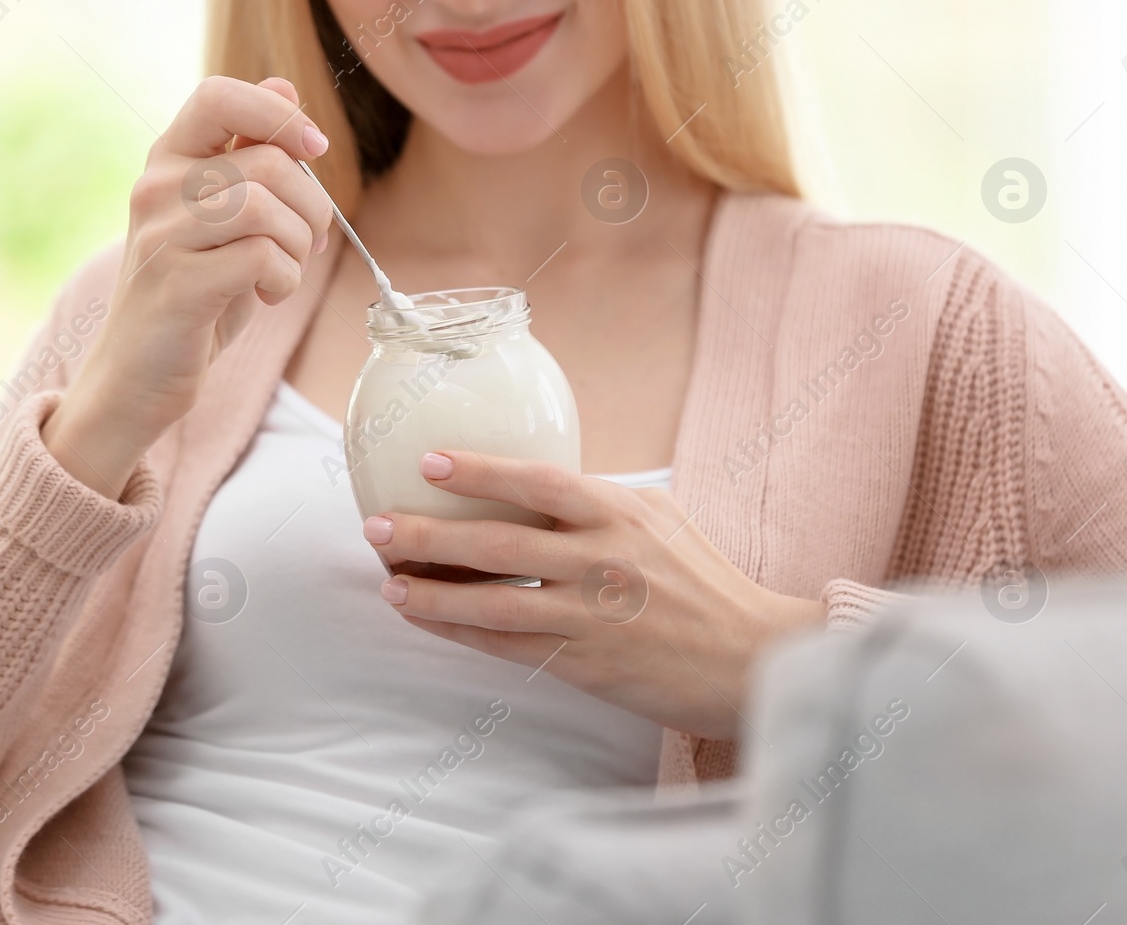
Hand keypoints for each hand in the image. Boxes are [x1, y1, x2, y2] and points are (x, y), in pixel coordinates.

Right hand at [42, 75, 335, 496]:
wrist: (137, 377)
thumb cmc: (192, 295)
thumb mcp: (224, 219)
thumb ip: (249, 155)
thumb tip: (284, 86)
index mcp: (167, 161)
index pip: (218, 95)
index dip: (278, 114)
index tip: (312, 148)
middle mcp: (156, 188)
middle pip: (268, 162)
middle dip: (311, 206)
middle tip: (304, 244)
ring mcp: (161, 235)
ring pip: (267, 207)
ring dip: (298, 247)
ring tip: (281, 272)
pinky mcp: (176, 283)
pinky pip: (261, 257)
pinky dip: (283, 281)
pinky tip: (265, 297)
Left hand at [362, 451, 826, 739]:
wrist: (749, 656)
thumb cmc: (703, 581)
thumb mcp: (660, 517)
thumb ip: (598, 501)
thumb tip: (531, 484)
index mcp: (619, 513)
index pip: (538, 482)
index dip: (480, 472)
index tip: (429, 461)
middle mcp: (602, 560)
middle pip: (497, 544)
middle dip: (428, 535)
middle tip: (377, 527)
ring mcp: (591, 616)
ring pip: (492, 603)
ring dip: (432, 593)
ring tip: (390, 584)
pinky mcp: (586, 664)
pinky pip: (509, 647)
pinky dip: (463, 634)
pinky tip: (429, 621)